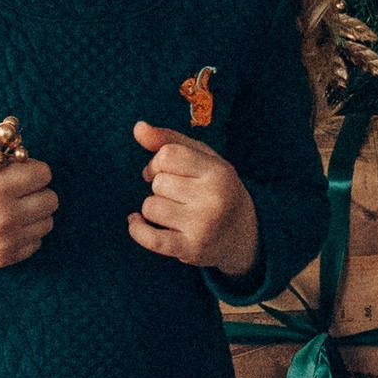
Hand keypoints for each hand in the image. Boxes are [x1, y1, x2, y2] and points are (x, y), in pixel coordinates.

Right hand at [0, 153, 56, 269]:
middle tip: (21, 191)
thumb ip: (4, 160)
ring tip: (14, 209)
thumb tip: (35, 158)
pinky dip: (26, 233)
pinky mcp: (4, 258)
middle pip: (51, 199)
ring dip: (35, 213)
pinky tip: (7, 226)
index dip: (34, 170)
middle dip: (38, 192)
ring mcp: (5, 241)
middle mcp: (5, 216)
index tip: (22, 173)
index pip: (44, 174)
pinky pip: (36, 243)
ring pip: (47, 222)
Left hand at [128, 119, 258, 274]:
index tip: (163, 170)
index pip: (167, 155)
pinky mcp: (191, 249)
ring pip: (150, 207)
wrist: (242, 235)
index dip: (158, 162)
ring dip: (153, 208)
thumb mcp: (202, 158)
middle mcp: (213, 198)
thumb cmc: (215, 188)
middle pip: (158, 183)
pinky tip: (136, 222)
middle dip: (160, 187)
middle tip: (177, 194)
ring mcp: (203, 225)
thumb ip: (169, 140)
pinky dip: (137, 229)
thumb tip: (138, 127)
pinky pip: (151, 238)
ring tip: (173, 211)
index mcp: (218, 171)